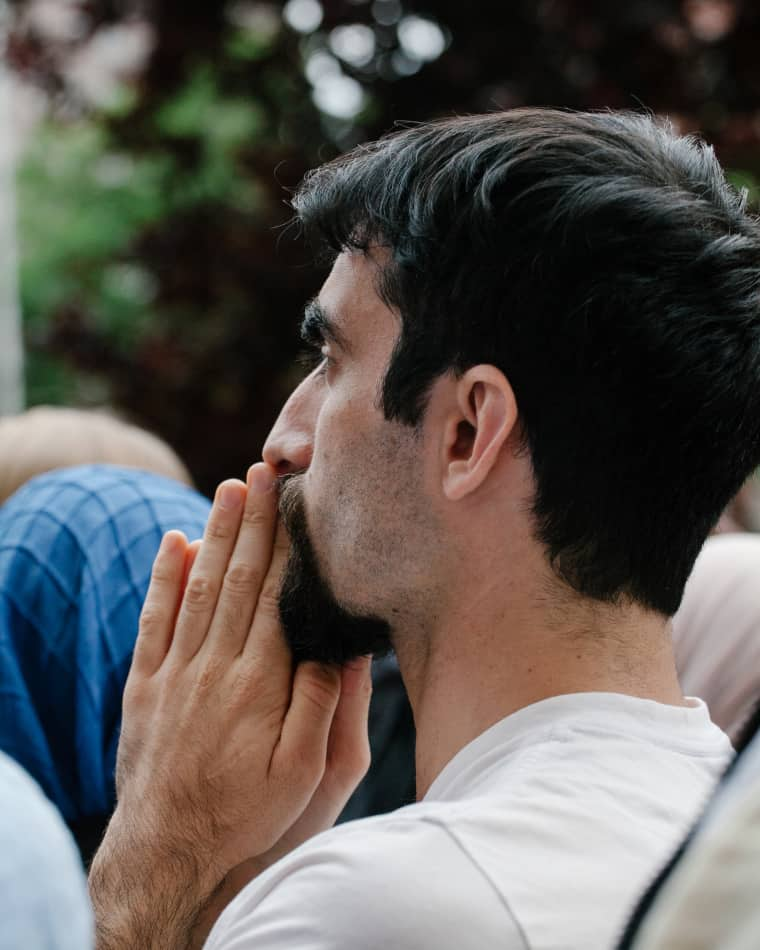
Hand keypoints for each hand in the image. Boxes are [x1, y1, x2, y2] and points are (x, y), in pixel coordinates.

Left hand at [88, 463, 371, 948]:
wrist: (170, 849)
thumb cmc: (251, 814)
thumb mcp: (307, 772)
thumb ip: (324, 705)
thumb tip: (340, 646)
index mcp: (261, 683)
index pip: (275, 597)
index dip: (286, 547)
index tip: (294, 504)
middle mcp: (216, 667)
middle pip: (238, 580)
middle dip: (253, 523)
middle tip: (263, 473)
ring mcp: (175, 673)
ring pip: (198, 588)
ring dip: (215, 534)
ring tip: (229, 490)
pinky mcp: (144, 686)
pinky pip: (153, 620)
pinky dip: (163, 578)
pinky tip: (174, 541)